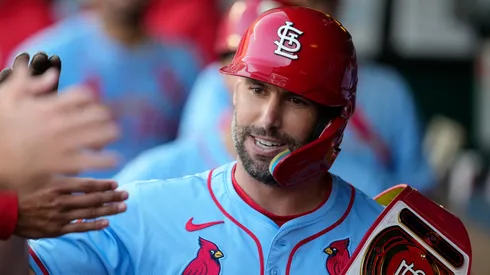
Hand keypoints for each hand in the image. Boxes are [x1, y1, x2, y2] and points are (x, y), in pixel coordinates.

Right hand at [0, 54, 118, 184]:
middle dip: (105, 118)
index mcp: (48, 106)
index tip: (92, 107)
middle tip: (106, 123)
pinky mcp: (61, 163)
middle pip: (98, 114)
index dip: (92, 100)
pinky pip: (93, 160)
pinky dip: (108, 159)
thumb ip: (29, 83)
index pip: (83, 95)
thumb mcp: (7, 99)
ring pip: (101, 134)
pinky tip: (114, 160)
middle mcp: (59, 122)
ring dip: (110, 135)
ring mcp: (61, 143)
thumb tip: (53, 73)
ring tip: (111, 138)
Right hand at [15, 176, 127, 238]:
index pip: (87, 185)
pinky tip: (107, 223)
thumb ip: (65, 174)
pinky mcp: (57, 229)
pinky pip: (79, 228)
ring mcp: (60, 216)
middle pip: (92, 199)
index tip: (116, 183)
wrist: (9, 212)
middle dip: (112, 196)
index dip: (104, 185)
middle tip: (126, 194)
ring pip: (89, 214)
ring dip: (109, 210)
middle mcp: (61, 201)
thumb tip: (85, 163)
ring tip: (123, 207)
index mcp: (58, 186)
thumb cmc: (29, 191)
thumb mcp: (45, 177)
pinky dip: (94, 226)